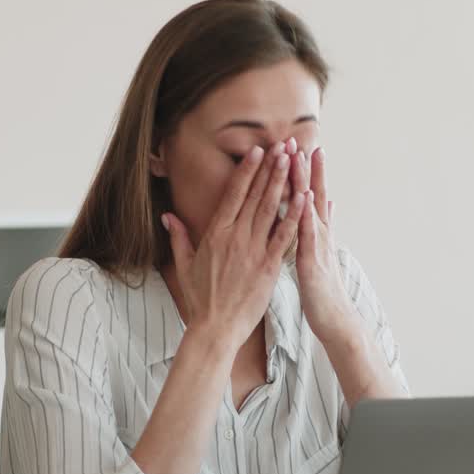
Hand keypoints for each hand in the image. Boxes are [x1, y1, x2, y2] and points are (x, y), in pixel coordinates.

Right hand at [163, 142, 304, 349]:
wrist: (215, 328)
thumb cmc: (200, 299)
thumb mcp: (184, 265)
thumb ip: (179, 237)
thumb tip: (168, 216)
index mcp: (215, 233)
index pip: (233, 194)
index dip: (247, 171)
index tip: (258, 151)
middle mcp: (235, 237)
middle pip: (255, 195)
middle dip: (270, 168)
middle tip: (283, 145)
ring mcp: (253, 251)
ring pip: (271, 209)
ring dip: (283, 183)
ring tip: (293, 161)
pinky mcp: (268, 267)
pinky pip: (284, 237)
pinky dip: (295, 216)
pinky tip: (305, 198)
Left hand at [294, 147, 357, 342]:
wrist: (335, 318)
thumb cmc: (323, 290)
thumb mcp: (322, 254)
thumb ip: (323, 226)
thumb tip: (327, 202)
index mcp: (316, 233)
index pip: (309, 197)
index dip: (305, 173)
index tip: (299, 147)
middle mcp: (319, 234)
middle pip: (312, 195)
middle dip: (306, 168)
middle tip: (301, 140)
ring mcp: (318, 246)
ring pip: (311, 209)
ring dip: (308, 182)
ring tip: (303, 158)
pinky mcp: (314, 261)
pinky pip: (309, 234)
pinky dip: (308, 215)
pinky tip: (307, 198)